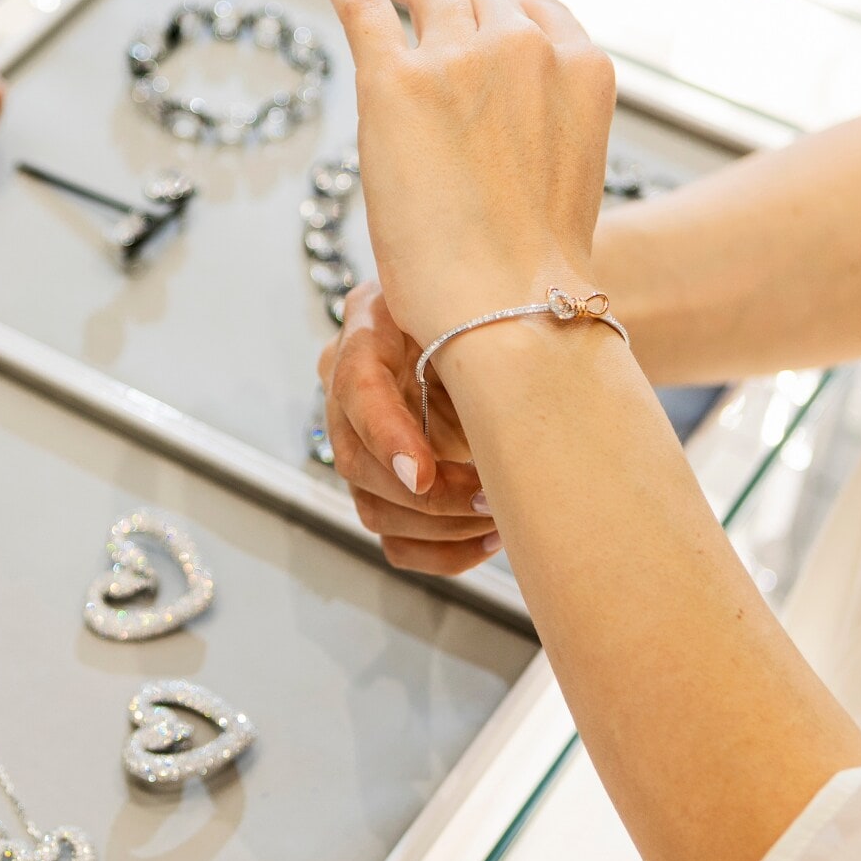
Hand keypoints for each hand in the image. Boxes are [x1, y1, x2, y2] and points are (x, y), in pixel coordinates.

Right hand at [317, 282, 499, 574]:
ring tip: (500, 519)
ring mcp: (359, 442)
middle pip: (358, 463)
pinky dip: (444, 552)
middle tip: (490, 500)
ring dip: (441, 529)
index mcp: (368, 330)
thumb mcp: (484, 308)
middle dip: (429, 497)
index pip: (357, 389)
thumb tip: (511, 412)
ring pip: (374, 510)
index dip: (387, 436)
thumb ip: (483, 344)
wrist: (488, 323)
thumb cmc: (488, 309)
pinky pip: (395, 542)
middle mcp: (349, 390)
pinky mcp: (380, 486)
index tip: (425, 475)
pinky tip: (489, 539)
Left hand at [325, 0, 615, 345]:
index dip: (502, 11)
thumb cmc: (533, 271)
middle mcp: (525, 47)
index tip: (479, 19)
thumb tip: (497, 135)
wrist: (507, 305)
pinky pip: (366, 10)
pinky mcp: (394, 81)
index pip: (538, 11)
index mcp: (581, 69)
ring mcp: (458, 58)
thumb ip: (541, 128)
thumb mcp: (568, 174)